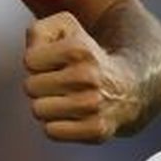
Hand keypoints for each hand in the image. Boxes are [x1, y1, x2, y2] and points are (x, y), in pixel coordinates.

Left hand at [23, 11, 140, 142]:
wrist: (130, 86)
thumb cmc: (86, 56)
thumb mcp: (64, 28)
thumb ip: (37, 32)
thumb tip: (31, 59)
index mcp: (79, 50)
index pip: (29, 61)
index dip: (38, 61)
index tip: (56, 62)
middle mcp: (88, 77)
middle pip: (30, 87)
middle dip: (40, 84)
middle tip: (62, 82)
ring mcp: (93, 106)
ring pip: (38, 111)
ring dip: (46, 105)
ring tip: (66, 98)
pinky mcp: (97, 130)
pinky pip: (51, 132)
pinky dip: (56, 125)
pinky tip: (73, 115)